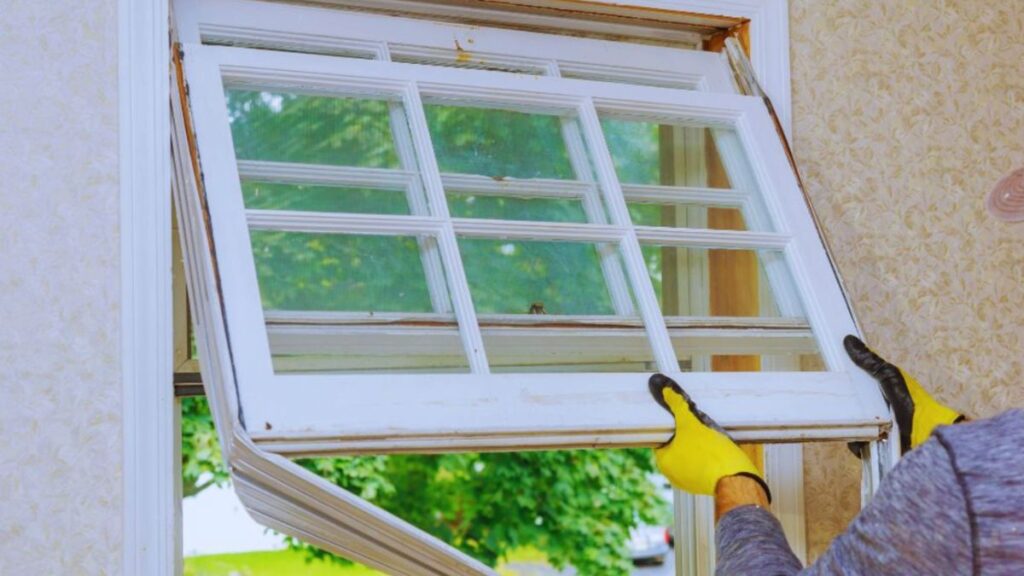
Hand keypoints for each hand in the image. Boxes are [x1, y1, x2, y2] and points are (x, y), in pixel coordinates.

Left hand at [648, 373, 769, 500]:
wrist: (738, 480)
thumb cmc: (712, 455)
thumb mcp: (691, 424)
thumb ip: (677, 406)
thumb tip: (665, 390)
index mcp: (664, 463)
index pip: (661, 437)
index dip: (671, 424)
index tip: (679, 415)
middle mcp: (674, 475)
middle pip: (677, 445)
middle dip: (687, 432)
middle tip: (696, 421)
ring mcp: (691, 482)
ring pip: (691, 454)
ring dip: (699, 442)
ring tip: (709, 432)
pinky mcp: (707, 484)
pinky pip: (704, 463)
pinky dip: (708, 454)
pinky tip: (717, 446)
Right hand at [844, 335, 963, 452]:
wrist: (926, 435)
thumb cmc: (912, 403)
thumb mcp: (889, 376)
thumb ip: (870, 362)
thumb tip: (848, 340)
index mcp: (881, 392)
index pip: (856, 387)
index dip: (845, 384)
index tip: (832, 382)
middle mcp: (878, 410)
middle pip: (850, 408)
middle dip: (844, 409)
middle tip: (838, 407)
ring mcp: (876, 429)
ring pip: (851, 427)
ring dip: (851, 427)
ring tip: (856, 425)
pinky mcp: (876, 447)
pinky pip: (857, 444)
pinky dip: (857, 443)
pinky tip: (863, 440)